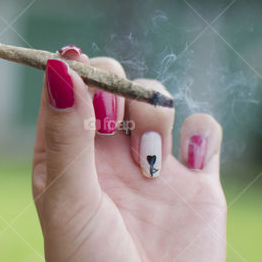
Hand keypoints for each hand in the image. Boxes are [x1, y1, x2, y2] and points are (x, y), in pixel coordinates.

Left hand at [31, 47, 225, 260]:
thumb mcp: (69, 198)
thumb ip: (67, 133)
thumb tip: (57, 63)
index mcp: (64, 153)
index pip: (66, 88)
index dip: (75, 71)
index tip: (82, 69)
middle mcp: (106, 153)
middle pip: (113, 85)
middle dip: (118, 86)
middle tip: (115, 118)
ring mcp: (151, 164)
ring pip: (156, 100)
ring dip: (154, 113)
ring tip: (148, 161)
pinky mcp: (197, 183)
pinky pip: (204, 131)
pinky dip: (202, 131)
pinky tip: (189, 159)